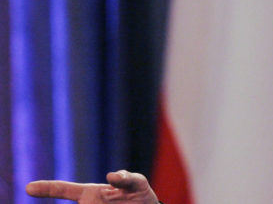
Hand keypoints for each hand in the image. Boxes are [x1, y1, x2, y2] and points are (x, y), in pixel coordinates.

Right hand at [26, 170, 158, 202]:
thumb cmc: (139, 195)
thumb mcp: (137, 183)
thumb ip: (126, 177)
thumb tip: (110, 176)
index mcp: (90, 194)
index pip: (64, 189)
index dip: (47, 188)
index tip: (29, 187)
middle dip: (70, 202)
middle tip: (86, 202)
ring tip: (107, 202)